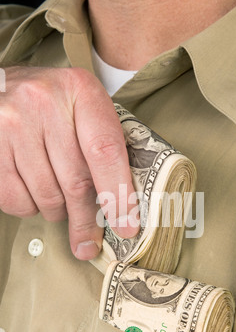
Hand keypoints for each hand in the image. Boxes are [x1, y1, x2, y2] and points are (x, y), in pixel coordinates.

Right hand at [0, 66, 139, 259]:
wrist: (1, 88)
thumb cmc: (52, 106)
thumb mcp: (83, 111)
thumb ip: (103, 148)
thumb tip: (120, 210)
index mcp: (80, 91)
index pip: (106, 152)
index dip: (119, 196)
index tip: (126, 228)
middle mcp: (44, 103)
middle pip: (76, 182)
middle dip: (86, 221)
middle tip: (89, 244)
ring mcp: (13, 124)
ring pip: (46, 197)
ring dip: (57, 212)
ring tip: (57, 201)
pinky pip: (16, 200)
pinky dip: (29, 208)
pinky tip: (33, 193)